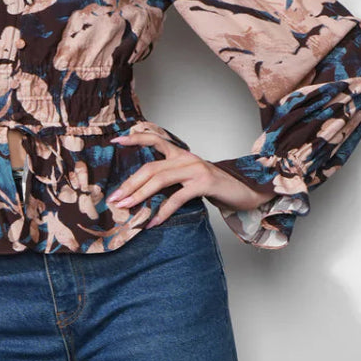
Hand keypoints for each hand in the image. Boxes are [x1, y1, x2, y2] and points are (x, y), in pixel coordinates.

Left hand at [107, 124, 270, 225]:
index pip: (154, 140)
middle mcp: (186, 158)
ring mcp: (195, 169)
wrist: (245, 191)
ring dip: (140, 195)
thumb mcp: (189, 179)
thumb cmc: (214, 187)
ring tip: (127, 208)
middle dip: (130, 184)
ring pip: (160, 180)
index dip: (135, 138)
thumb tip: (144, 193)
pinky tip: (153, 222)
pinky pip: (177, 198)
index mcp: (180, 154)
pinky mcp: (203, 183)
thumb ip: (171, 180)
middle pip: (150, 168)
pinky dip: (163, 211)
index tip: (116, 140)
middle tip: (114, 199)